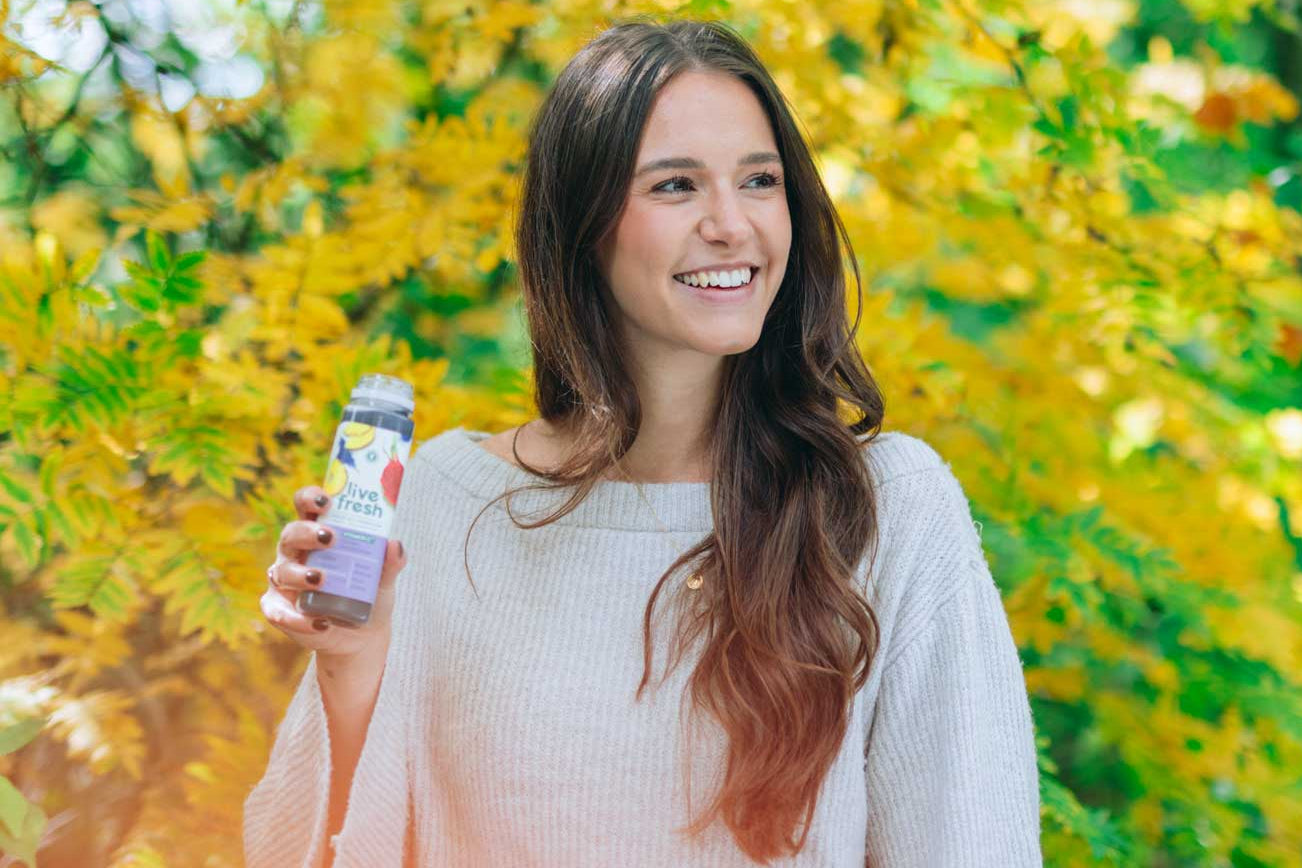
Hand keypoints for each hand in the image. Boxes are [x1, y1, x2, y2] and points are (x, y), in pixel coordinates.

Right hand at [260, 485, 406, 662]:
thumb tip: (395, 545)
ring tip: (321, 579)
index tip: (326, 500)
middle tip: (330, 538)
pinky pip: (278, 611)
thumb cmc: (368, 592)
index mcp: (318, 533)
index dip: (310, 498)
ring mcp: (285, 581)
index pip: (306, 506)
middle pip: (290, 534)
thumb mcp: (383, 577)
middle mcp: (296, 553)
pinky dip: (297, 618)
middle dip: (307, 533)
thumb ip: (391, 562)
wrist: (363, 634)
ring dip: (300, 573)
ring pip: (282, 571)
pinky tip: (320, 622)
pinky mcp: (280, 609)